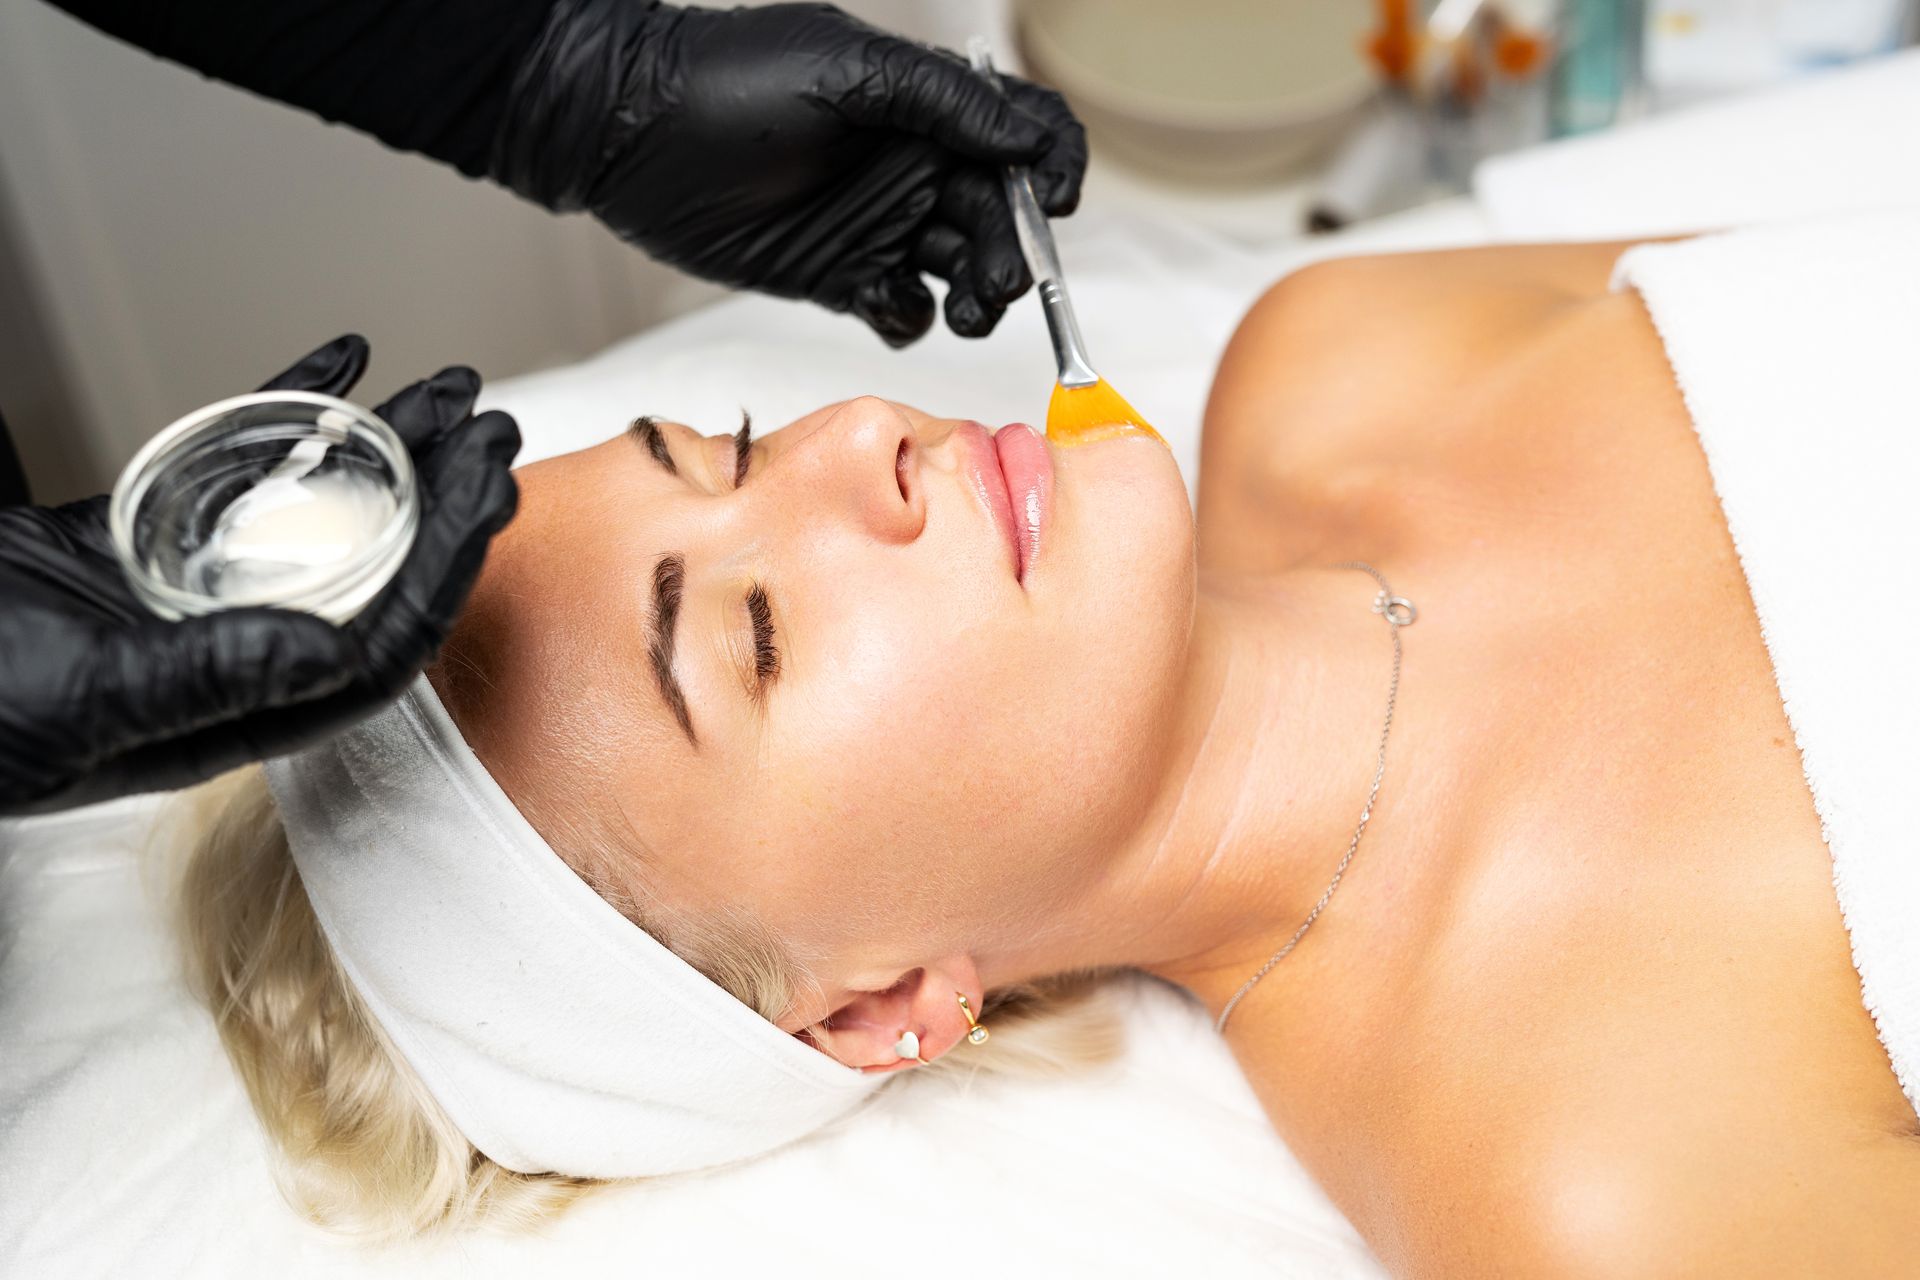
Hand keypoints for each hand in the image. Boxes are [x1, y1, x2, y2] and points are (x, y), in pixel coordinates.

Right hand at [0, 336, 519, 815]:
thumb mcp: (85, 703)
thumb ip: (205, 676)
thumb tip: (325, 650)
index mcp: (237, 710)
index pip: (379, 643)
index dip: (445, 570)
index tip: (491, 500)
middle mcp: (235, 653)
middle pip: (369, 572)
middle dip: (442, 501)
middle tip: (497, 430)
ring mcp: (192, 592)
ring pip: (315, 513)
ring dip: (388, 451)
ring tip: (451, 393)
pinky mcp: (141, 540)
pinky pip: (232, 470)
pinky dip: (283, 413)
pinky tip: (339, 362)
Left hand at [490, 1, 1087, 345]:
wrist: (629, 133)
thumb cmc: (729, 82)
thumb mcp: (849, 71)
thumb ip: (946, 102)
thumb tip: (1028, 139)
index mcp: (927, 109)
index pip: (1023, 135)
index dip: (1053, 169)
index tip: (1053, 204)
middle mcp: (912, 168)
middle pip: (1002, 217)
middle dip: (1015, 251)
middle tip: (999, 280)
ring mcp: (879, 225)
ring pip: (963, 271)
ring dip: (980, 296)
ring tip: (966, 308)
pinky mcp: (841, 276)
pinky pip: (902, 310)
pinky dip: (910, 318)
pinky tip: (888, 303)